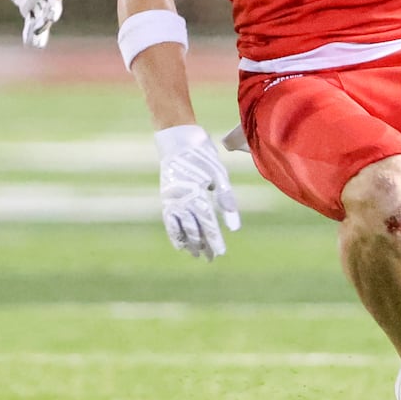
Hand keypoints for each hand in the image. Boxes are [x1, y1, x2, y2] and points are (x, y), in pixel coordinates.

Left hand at [0, 0, 64, 47]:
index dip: (53, 4)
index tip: (52, 13)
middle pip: (48, 7)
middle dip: (47, 17)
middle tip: (45, 24)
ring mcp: (35, 0)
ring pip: (40, 16)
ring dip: (40, 28)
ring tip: (36, 38)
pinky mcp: (26, 7)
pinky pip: (31, 21)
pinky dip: (31, 32)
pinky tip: (31, 43)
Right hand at [155, 124, 239, 259]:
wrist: (178, 141)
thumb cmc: (203, 156)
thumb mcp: (219, 175)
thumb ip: (226, 200)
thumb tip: (234, 228)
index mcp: (197, 194)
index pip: (207, 224)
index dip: (214, 240)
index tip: (221, 253)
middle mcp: (182, 201)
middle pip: (193, 230)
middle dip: (203, 245)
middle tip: (211, 258)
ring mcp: (171, 200)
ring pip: (180, 228)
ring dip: (189, 243)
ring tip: (196, 254)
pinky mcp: (165, 198)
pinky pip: (169, 222)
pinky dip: (174, 234)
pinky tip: (180, 244)